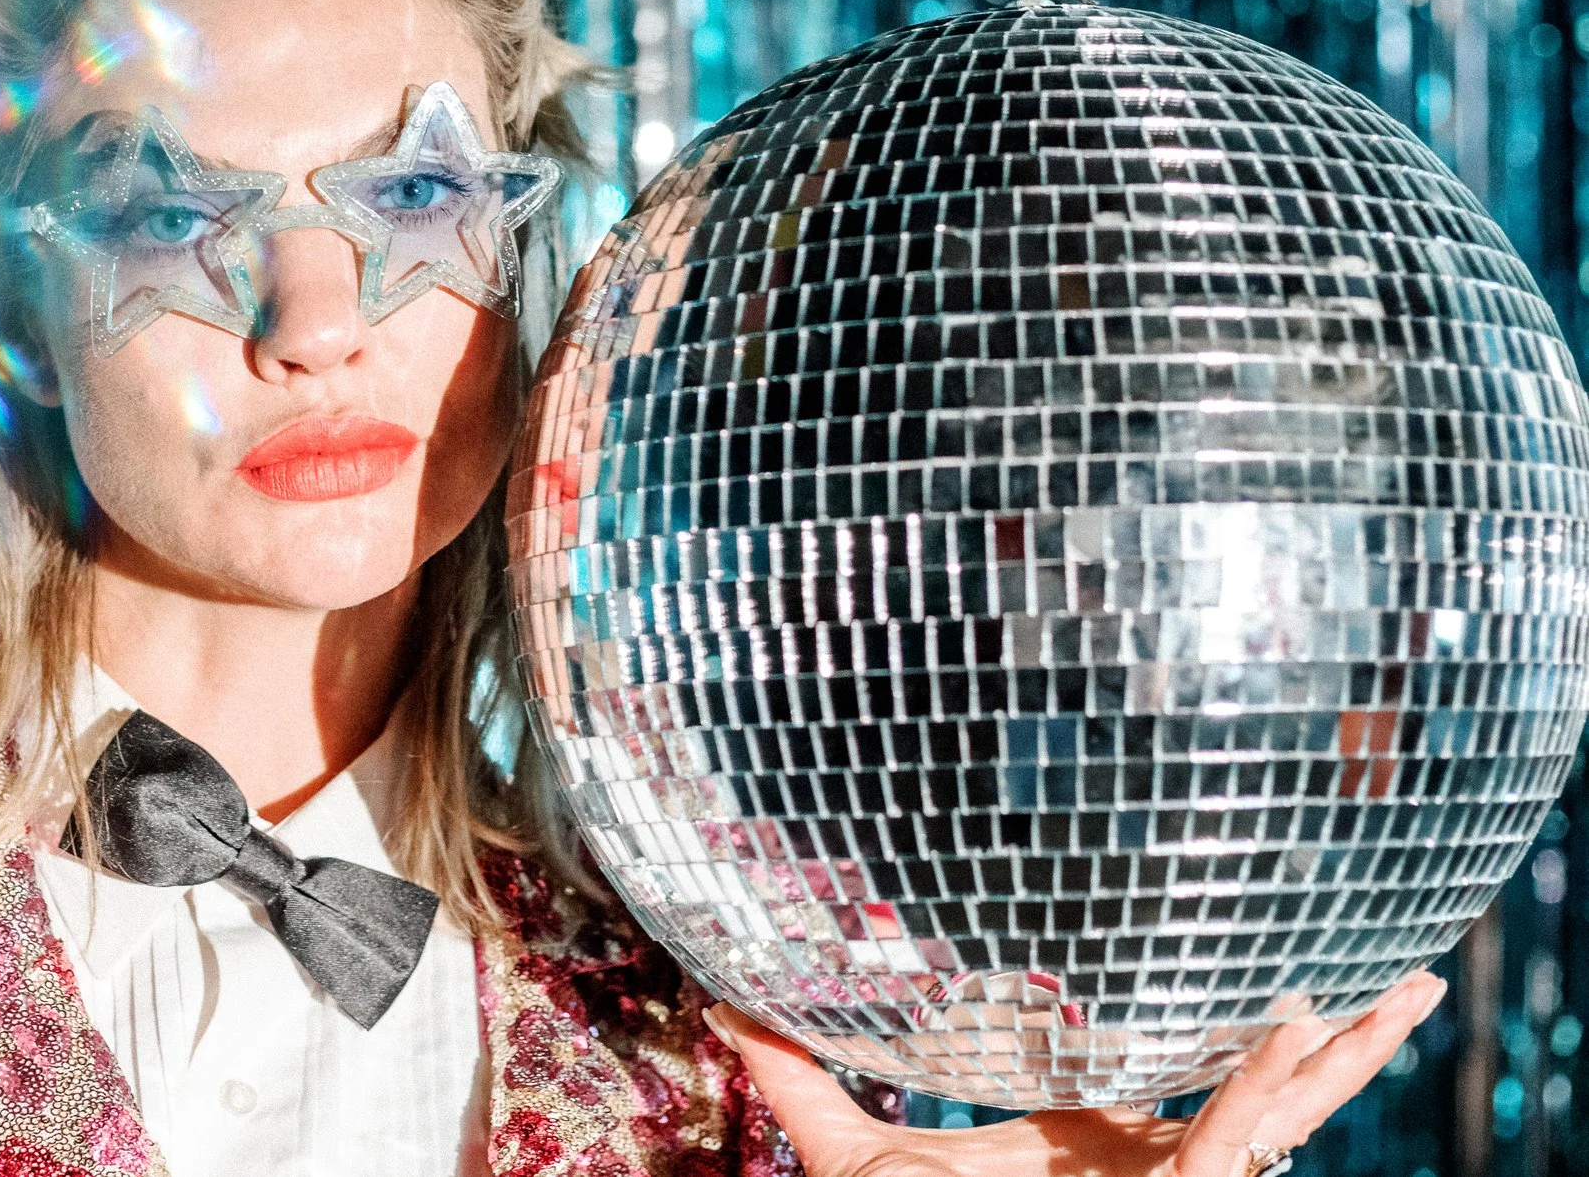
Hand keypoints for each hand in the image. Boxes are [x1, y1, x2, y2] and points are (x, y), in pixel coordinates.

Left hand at [705, 971, 1446, 1176]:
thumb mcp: (853, 1157)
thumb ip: (798, 1081)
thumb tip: (729, 1004)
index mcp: (1101, 1148)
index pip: (1186, 1080)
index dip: (1237, 1035)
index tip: (1278, 974)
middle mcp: (1151, 1167)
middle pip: (1266, 1094)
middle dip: (1338, 1044)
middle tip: (1402, 976)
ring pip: (1279, 1118)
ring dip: (1342, 1061)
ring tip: (1398, 994)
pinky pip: (1231, 1149)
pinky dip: (1262, 1091)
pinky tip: (1294, 1033)